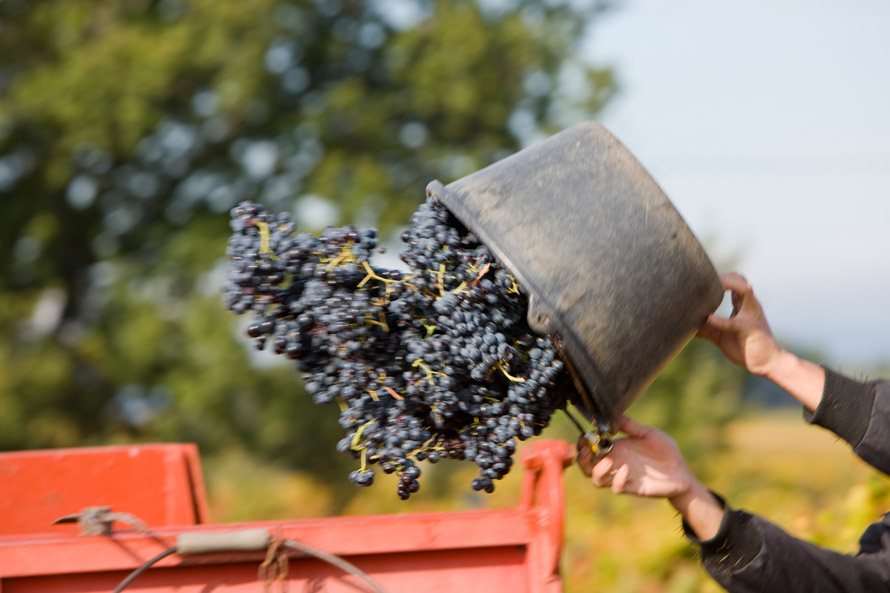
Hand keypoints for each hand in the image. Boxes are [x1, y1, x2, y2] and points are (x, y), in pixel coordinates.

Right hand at [576, 416, 695, 499]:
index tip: (584, 436)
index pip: (590, 449)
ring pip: (596, 480)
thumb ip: (631, 426)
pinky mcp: (631, 487)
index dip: (583, 444)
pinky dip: (618, 479)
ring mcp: (621, 476)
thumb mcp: (648, 434)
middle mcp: (615, 463)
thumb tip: (614, 414)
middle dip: (582, 459)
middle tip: (588, 450)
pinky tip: (627, 469)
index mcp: (615, 449)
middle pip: (587, 466)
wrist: (680, 472)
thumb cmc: (664, 452)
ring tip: (608, 461)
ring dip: (597, 470)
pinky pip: (616, 488)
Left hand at [697, 272, 781, 375]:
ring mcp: (752, 315)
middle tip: (701, 282)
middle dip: (722, 277)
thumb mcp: (721, 335)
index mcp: (743, 305)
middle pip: (739, 279)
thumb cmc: (745, 347)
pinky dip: (720, 321)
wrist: (768, 362)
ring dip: (726, 285)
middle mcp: (750, 305)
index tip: (701, 279)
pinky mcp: (750, 329)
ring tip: (708, 289)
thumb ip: (706, 328)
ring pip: (744, 290)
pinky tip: (709, 319)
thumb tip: (684, 325)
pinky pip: (735, 322)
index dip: (719, 278)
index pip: (734, 281)